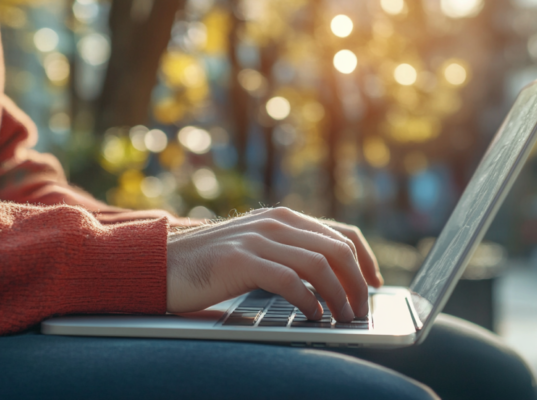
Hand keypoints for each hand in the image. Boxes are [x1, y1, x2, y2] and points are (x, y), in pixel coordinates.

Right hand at [166, 207, 378, 321]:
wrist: (162, 263)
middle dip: (358, 284)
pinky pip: (290, 279)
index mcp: (283, 218)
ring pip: (319, 264)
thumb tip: (331, 280)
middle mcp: (275, 223)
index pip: (342, 234)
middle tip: (361, 310)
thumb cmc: (211, 265)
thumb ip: (288, 254)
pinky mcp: (240, 259)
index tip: (374, 285)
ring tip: (343, 318)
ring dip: (339, 295)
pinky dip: (309, 300)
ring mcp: (257, 238)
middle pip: (338, 249)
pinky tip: (314, 315)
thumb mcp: (256, 250)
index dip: (366, 260)